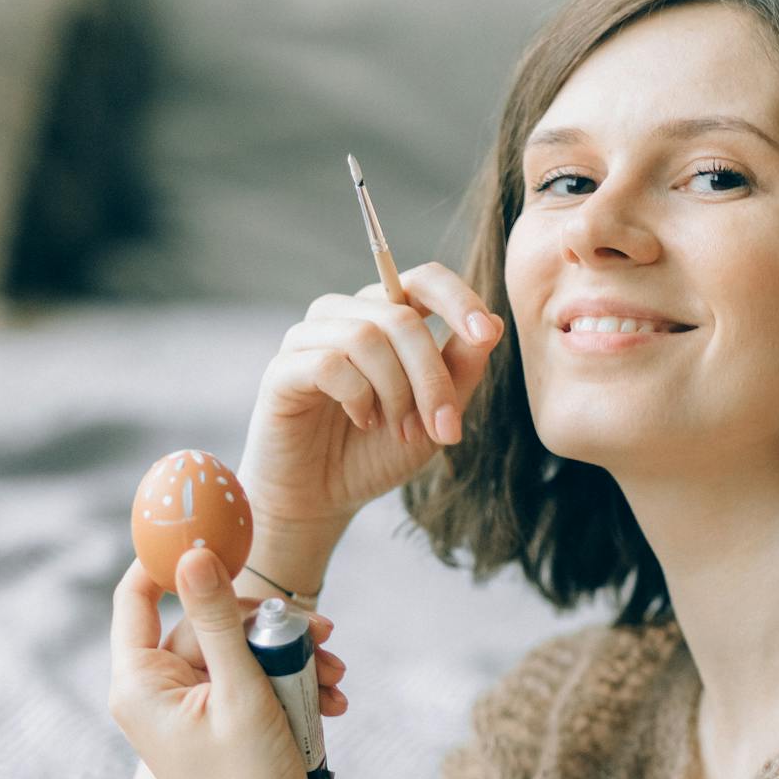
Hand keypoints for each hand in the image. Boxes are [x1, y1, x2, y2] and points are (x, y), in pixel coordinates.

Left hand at [108, 548, 345, 778]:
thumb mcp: (242, 692)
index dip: (167, 558)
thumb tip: (192, 554)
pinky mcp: (213, 725)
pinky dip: (289, 686)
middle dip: (270, 626)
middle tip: (324, 629)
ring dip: (291, 658)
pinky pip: (247, 684)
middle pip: (206, 623)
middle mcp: (152, 694)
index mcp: (138, 684)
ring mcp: (184, 711)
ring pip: (236, 653)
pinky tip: (334, 700)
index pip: (135, 595)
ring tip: (340, 676)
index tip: (215, 532)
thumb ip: (218, 620)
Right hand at [236, 261, 504, 530]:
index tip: (484, 333)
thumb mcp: (434, 414)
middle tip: (442, 428)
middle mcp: (346, 315)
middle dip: (431, 377)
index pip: (424, 280)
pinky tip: (362, 420)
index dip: (458, 299)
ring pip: (366, 337)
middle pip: (401, 317)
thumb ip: (461, 369)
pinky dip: (357, 397)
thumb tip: (494, 323)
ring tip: (399, 429)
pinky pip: (329, 363)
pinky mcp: (284, 368)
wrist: (323, 497)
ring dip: (395, 392)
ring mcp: (309, 337)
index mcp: (386, 316)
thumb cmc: (377, 452)